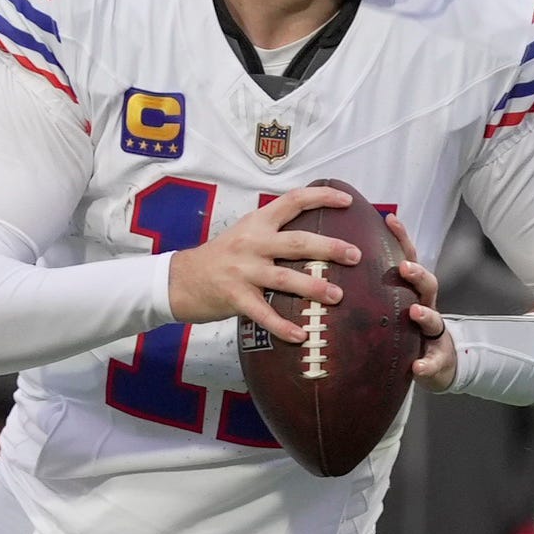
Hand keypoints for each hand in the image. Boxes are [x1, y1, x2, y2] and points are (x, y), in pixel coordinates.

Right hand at [164, 183, 357, 347]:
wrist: (178, 280)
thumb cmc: (218, 258)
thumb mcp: (244, 234)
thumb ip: (273, 232)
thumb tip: (313, 238)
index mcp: (256, 223)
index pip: (292, 201)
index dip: (321, 198)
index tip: (347, 201)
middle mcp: (252, 243)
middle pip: (296, 242)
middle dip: (329, 248)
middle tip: (355, 255)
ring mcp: (243, 271)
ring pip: (285, 277)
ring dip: (314, 287)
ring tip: (338, 296)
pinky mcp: (234, 297)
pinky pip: (264, 313)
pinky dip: (283, 326)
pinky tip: (301, 335)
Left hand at [388, 209, 451, 388]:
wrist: (434, 365)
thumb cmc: (403, 331)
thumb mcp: (388, 307)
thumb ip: (370, 288)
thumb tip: (333, 262)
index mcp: (411, 293)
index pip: (408, 259)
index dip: (402, 239)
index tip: (389, 219)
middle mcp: (425, 308)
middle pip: (428, 285)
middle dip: (418, 274)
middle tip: (404, 267)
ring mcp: (433, 334)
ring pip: (434, 320)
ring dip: (425, 315)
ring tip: (414, 314)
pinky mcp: (436, 360)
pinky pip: (434, 362)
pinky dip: (427, 364)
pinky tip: (418, 367)